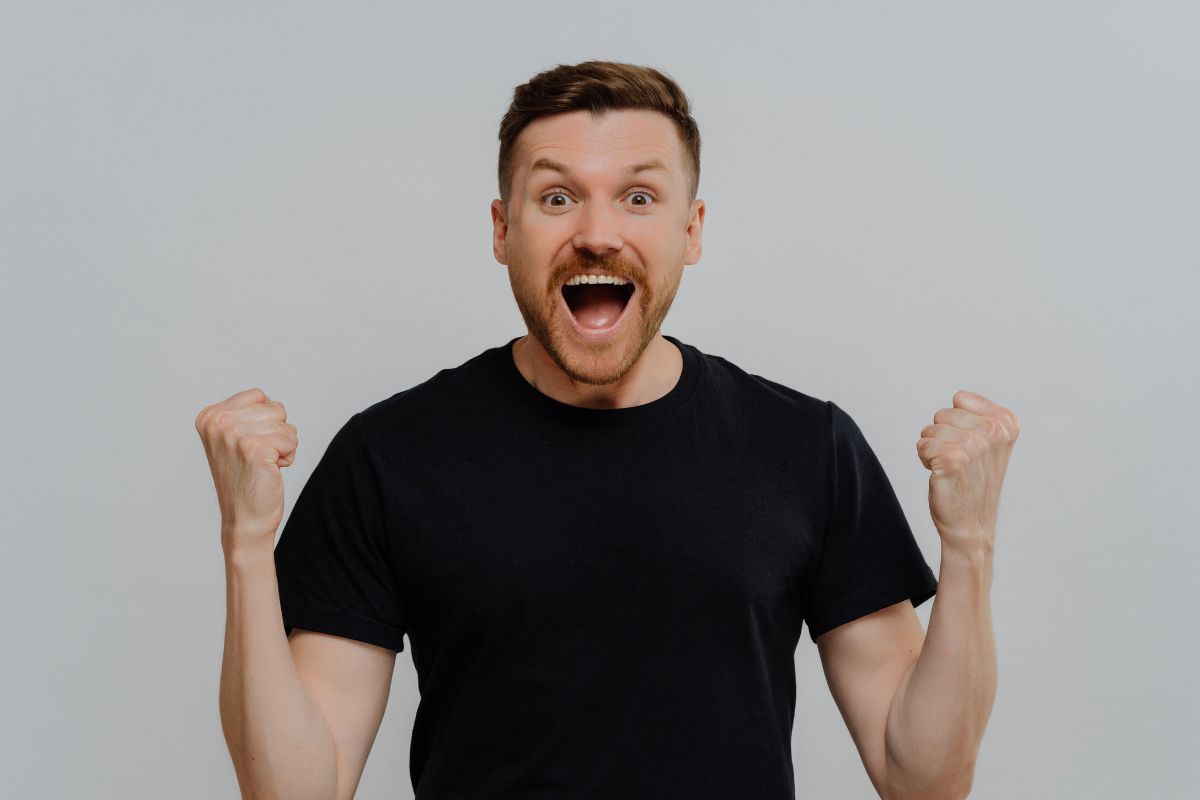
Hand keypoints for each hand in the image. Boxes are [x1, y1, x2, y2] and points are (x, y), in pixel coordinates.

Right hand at [194, 387, 297, 549]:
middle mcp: (217, 422)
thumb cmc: (245, 479)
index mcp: (209, 416)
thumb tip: (272, 401)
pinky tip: (270, 471)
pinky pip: (291, 439)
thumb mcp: (234, 438)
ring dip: (282, 446)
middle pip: (274, 407)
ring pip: (285, 424)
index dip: (264, 421)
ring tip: (263, 465)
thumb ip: (247, 414)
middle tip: (257, 458)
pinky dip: (287, 456)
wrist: (244, 519)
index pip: (258, 395)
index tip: (248, 445)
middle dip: (276, 433)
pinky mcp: (253, 448)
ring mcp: (233, 434)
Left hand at [916, 390, 1019, 552]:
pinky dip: (925, 459)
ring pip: (930, 429)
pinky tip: (942, 475)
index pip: (960, 399)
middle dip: (943, 436)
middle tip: (959, 461)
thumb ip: (981, 416)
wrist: (971, 524)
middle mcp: (994, 431)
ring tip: (952, 468)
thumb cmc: (974, 483)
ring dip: (933, 449)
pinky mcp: (953, 458)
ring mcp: (975, 444)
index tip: (971, 446)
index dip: (957, 423)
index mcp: (1007, 422)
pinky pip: (922, 445)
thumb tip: (958, 396)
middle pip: (942, 413)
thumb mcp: (991, 443)